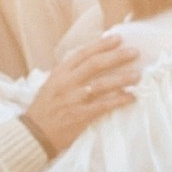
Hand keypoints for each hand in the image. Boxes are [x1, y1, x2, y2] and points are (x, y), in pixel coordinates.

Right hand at [20, 33, 140, 155]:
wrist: (34, 134)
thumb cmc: (45, 109)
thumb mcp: (52, 84)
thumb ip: (69, 73)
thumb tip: (91, 61)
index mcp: (60, 73)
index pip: (83, 53)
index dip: (101, 45)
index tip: (117, 38)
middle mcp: (67, 83)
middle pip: (95, 64)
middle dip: (116, 57)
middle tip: (134, 53)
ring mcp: (74, 99)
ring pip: (102, 84)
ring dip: (122, 78)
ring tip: (137, 75)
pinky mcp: (81, 116)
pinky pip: (104, 105)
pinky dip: (119, 100)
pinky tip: (132, 97)